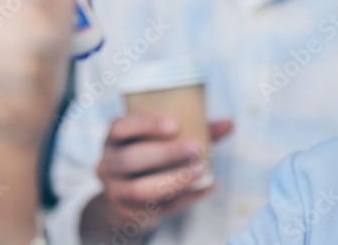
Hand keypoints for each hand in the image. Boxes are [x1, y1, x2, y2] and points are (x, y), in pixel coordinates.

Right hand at [82, 114, 233, 241]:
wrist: (121, 202)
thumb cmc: (149, 159)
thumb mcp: (162, 141)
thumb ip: (195, 129)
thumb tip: (230, 123)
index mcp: (114, 140)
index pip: (120, 128)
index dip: (145, 124)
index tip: (174, 124)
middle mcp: (107, 165)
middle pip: (131, 159)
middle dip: (165, 153)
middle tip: (196, 147)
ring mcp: (115, 192)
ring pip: (140, 190)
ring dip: (174, 179)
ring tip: (202, 170)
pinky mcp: (129, 215)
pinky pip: (159, 209)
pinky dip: (186, 198)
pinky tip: (208, 186)